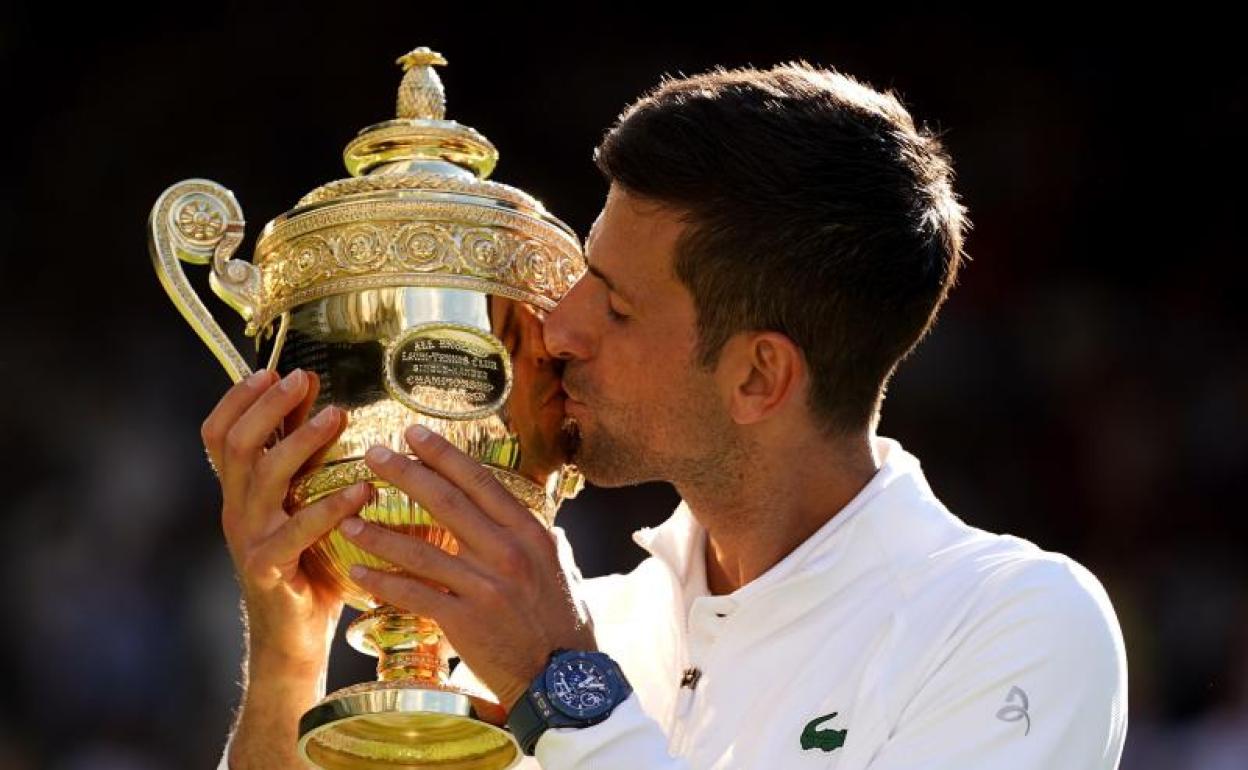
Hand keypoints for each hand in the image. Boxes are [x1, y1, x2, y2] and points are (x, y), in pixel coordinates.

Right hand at [201, 369, 368, 678]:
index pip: (218, 434)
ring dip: (301, 442)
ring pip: (265, 479)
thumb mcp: (302, 503)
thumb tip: (321, 400)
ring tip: (339, 416)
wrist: (292, 637)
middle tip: (303, 379)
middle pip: (237, 446)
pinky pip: (296, 531)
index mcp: (240, 492)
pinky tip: (362, 490)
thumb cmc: (308, 565)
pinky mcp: (270, 569)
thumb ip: (305, 460)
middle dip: (268, 406)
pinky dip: (330, 507)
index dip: (237, 398)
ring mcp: (250, 539)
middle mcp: (237, 510)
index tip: (272, 368)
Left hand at [340, 424, 594, 711]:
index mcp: (529, 533)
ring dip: (379, 532)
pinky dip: (382, 581)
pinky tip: (357, 570)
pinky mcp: (463, 620)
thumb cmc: (563, 621)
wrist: (563, 678)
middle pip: (446, 502)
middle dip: (405, 473)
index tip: (414, 434)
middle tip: (373, 454)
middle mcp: (506, 552)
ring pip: (420, 549)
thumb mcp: (560, 566)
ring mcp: (484, 586)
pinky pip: (413, 594)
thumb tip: (524, 512)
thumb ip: (537, 536)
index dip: (444, 455)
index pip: (480, 482)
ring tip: (347, 517)